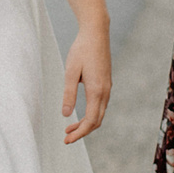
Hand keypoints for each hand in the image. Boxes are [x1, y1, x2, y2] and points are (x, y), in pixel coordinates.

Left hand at [61, 27, 111, 143]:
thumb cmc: (81, 49)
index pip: (91, 121)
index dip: (79, 133)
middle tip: (66, 138)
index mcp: (97, 90)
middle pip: (97, 121)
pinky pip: (100, 105)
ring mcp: (107, 87)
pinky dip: (90, 114)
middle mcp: (105, 91)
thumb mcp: (70, 71)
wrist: (96, 32)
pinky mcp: (106, 83)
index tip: (67, 139)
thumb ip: (68, 94)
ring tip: (69, 128)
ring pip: (99, 114)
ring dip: (85, 124)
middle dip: (82, 132)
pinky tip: (79, 114)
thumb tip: (66, 115)